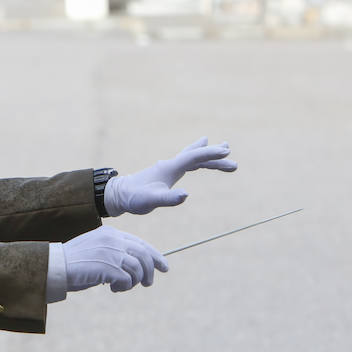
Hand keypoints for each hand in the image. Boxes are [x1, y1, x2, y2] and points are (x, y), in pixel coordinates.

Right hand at [64, 225, 167, 291]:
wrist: (56, 265)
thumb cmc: (75, 261)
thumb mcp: (98, 250)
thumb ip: (115, 253)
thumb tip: (136, 268)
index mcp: (112, 233)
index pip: (141, 243)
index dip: (155, 256)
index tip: (164, 267)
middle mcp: (114, 240)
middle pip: (144, 255)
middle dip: (149, 271)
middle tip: (147, 283)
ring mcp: (112, 253)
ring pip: (138, 269)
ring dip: (134, 282)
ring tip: (124, 287)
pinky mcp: (109, 268)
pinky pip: (127, 280)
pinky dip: (124, 287)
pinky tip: (114, 288)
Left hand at [104, 137, 236, 216]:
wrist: (119, 195)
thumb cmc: (134, 198)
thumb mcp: (151, 201)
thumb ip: (168, 198)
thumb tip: (185, 195)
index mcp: (169, 168)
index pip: (193, 157)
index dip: (210, 154)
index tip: (226, 152)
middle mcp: (170, 165)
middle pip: (196, 156)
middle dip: (214, 155)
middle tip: (231, 155)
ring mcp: (168, 168)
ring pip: (192, 158)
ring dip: (208, 155)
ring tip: (225, 150)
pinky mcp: (166, 173)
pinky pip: (187, 163)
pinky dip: (198, 160)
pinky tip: (201, 162)